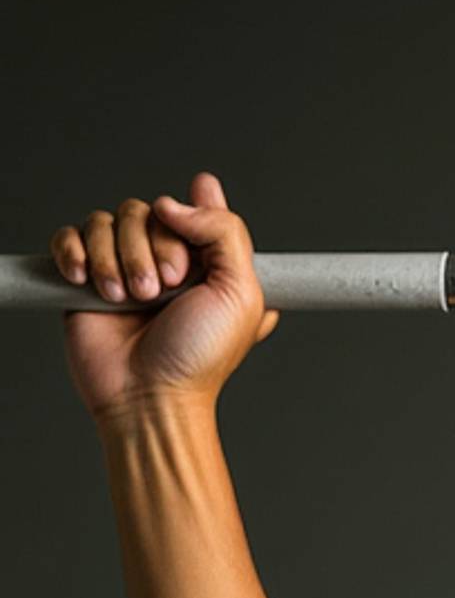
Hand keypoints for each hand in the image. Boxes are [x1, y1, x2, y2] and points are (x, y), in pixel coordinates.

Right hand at [49, 170, 280, 424]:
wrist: (149, 396)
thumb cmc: (198, 358)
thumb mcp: (241, 295)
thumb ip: (227, 232)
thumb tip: (176, 202)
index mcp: (206, 262)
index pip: (194, 207)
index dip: (191, 216)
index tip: (190, 253)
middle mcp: (164, 260)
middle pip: (145, 210)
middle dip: (151, 248)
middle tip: (160, 292)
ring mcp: (122, 268)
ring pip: (106, 221)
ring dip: (116, 259)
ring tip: (129, 299)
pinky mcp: (85, 279)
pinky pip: (70, 236)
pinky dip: (76, 253)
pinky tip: (89, 285)